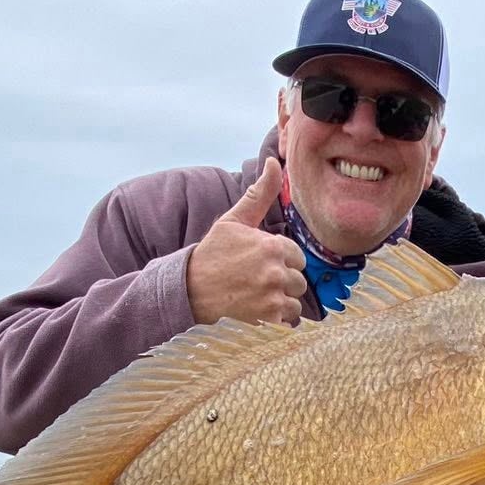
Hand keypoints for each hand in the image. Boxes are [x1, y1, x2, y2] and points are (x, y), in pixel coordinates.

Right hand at [186, 157, 307, 325]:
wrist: (187, 292)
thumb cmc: (212, 255)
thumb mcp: (234, 221)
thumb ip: (260, 193)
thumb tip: (273, 162)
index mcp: (272, 246)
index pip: (296, 257)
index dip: (279, 261)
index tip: (257, 264)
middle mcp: (276, 272)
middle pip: (298, 281)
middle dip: (281, 283)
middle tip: (254, 283)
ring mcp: (272, 299)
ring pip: (295, 303)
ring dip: (280, 303)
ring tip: (254, 298)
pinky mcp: (268, 321)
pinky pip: (287, 322)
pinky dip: (275, 321)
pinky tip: (255, 313)